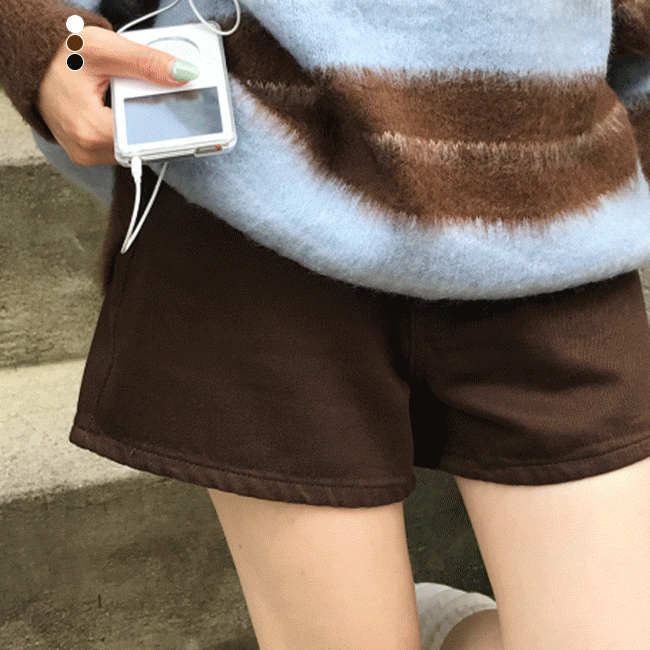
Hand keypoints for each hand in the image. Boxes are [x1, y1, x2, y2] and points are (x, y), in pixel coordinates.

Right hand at [37, 25, 192, 165]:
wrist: (34, 63)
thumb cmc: (60, 57)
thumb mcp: (104, 49)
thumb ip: (146, 62)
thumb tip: (182, 74)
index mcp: (92, 132)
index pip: (146, 140)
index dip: (169, 126)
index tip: (188, 116)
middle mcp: (89, 151)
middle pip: (142, 145)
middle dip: (157, 123)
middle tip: (161, 99)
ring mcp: (89, 155)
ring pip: (133, 146)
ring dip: (143, 126)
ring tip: (134, 101)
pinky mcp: (90, 152)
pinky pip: (121, 145)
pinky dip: (129, 128)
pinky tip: (127, 110)